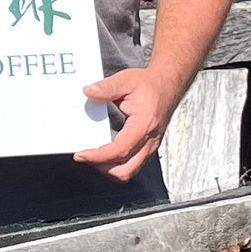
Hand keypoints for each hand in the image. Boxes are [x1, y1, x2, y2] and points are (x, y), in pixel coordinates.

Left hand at [75, 66, 184, 181]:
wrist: (168, 85)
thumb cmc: (151, 84)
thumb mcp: (127, 80)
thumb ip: (107, 87)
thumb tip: (90, 92)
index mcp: (144, 124)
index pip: (120, 150)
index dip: (99, 156)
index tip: (82, 155)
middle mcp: (150, 140)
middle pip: (125, 169)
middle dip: (102, 167)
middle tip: (85, 156)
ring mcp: (150, 146)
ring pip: (128, 171)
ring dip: (109, 168)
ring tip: (93, 156)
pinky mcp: (147, 148)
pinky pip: (131, 165)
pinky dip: (116, 164)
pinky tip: (105, 153)